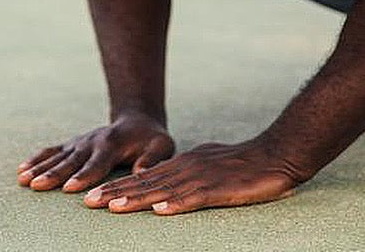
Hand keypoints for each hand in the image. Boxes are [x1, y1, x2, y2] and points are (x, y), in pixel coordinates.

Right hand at [17, 112, 174, 192]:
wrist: (137, 120)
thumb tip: (141, 172)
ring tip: (23, 180)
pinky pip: (51, 151)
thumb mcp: (162, 145)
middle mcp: (91, 142)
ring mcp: (79, 142)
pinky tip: (22, 170)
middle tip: (38, 186)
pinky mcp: (72, 144)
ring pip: (57, 156)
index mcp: (112, 144)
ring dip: (39, 168)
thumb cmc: (151, 139)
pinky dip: (36, 159)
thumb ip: (153, 159)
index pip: (97, 163)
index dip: (84, 175)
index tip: (70, 188)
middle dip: (54, 174)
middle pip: (71, 161)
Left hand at [82, 138, 297, 215]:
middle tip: (88, 203)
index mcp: (183, 163)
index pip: (144, 178)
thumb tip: (165, 185)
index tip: (94, 195)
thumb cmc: (244, 162)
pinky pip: (194, 198)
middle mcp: (187, 168)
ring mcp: (202, 177)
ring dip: (135, 199)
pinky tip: (159, 210)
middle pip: (144, 183)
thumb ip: (186, 172)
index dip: (118, 186)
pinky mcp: (219, 188)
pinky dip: (175, 204)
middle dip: (115, 193)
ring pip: (162, 190)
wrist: (276, 153)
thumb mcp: (208, 163)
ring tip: (111, 207)